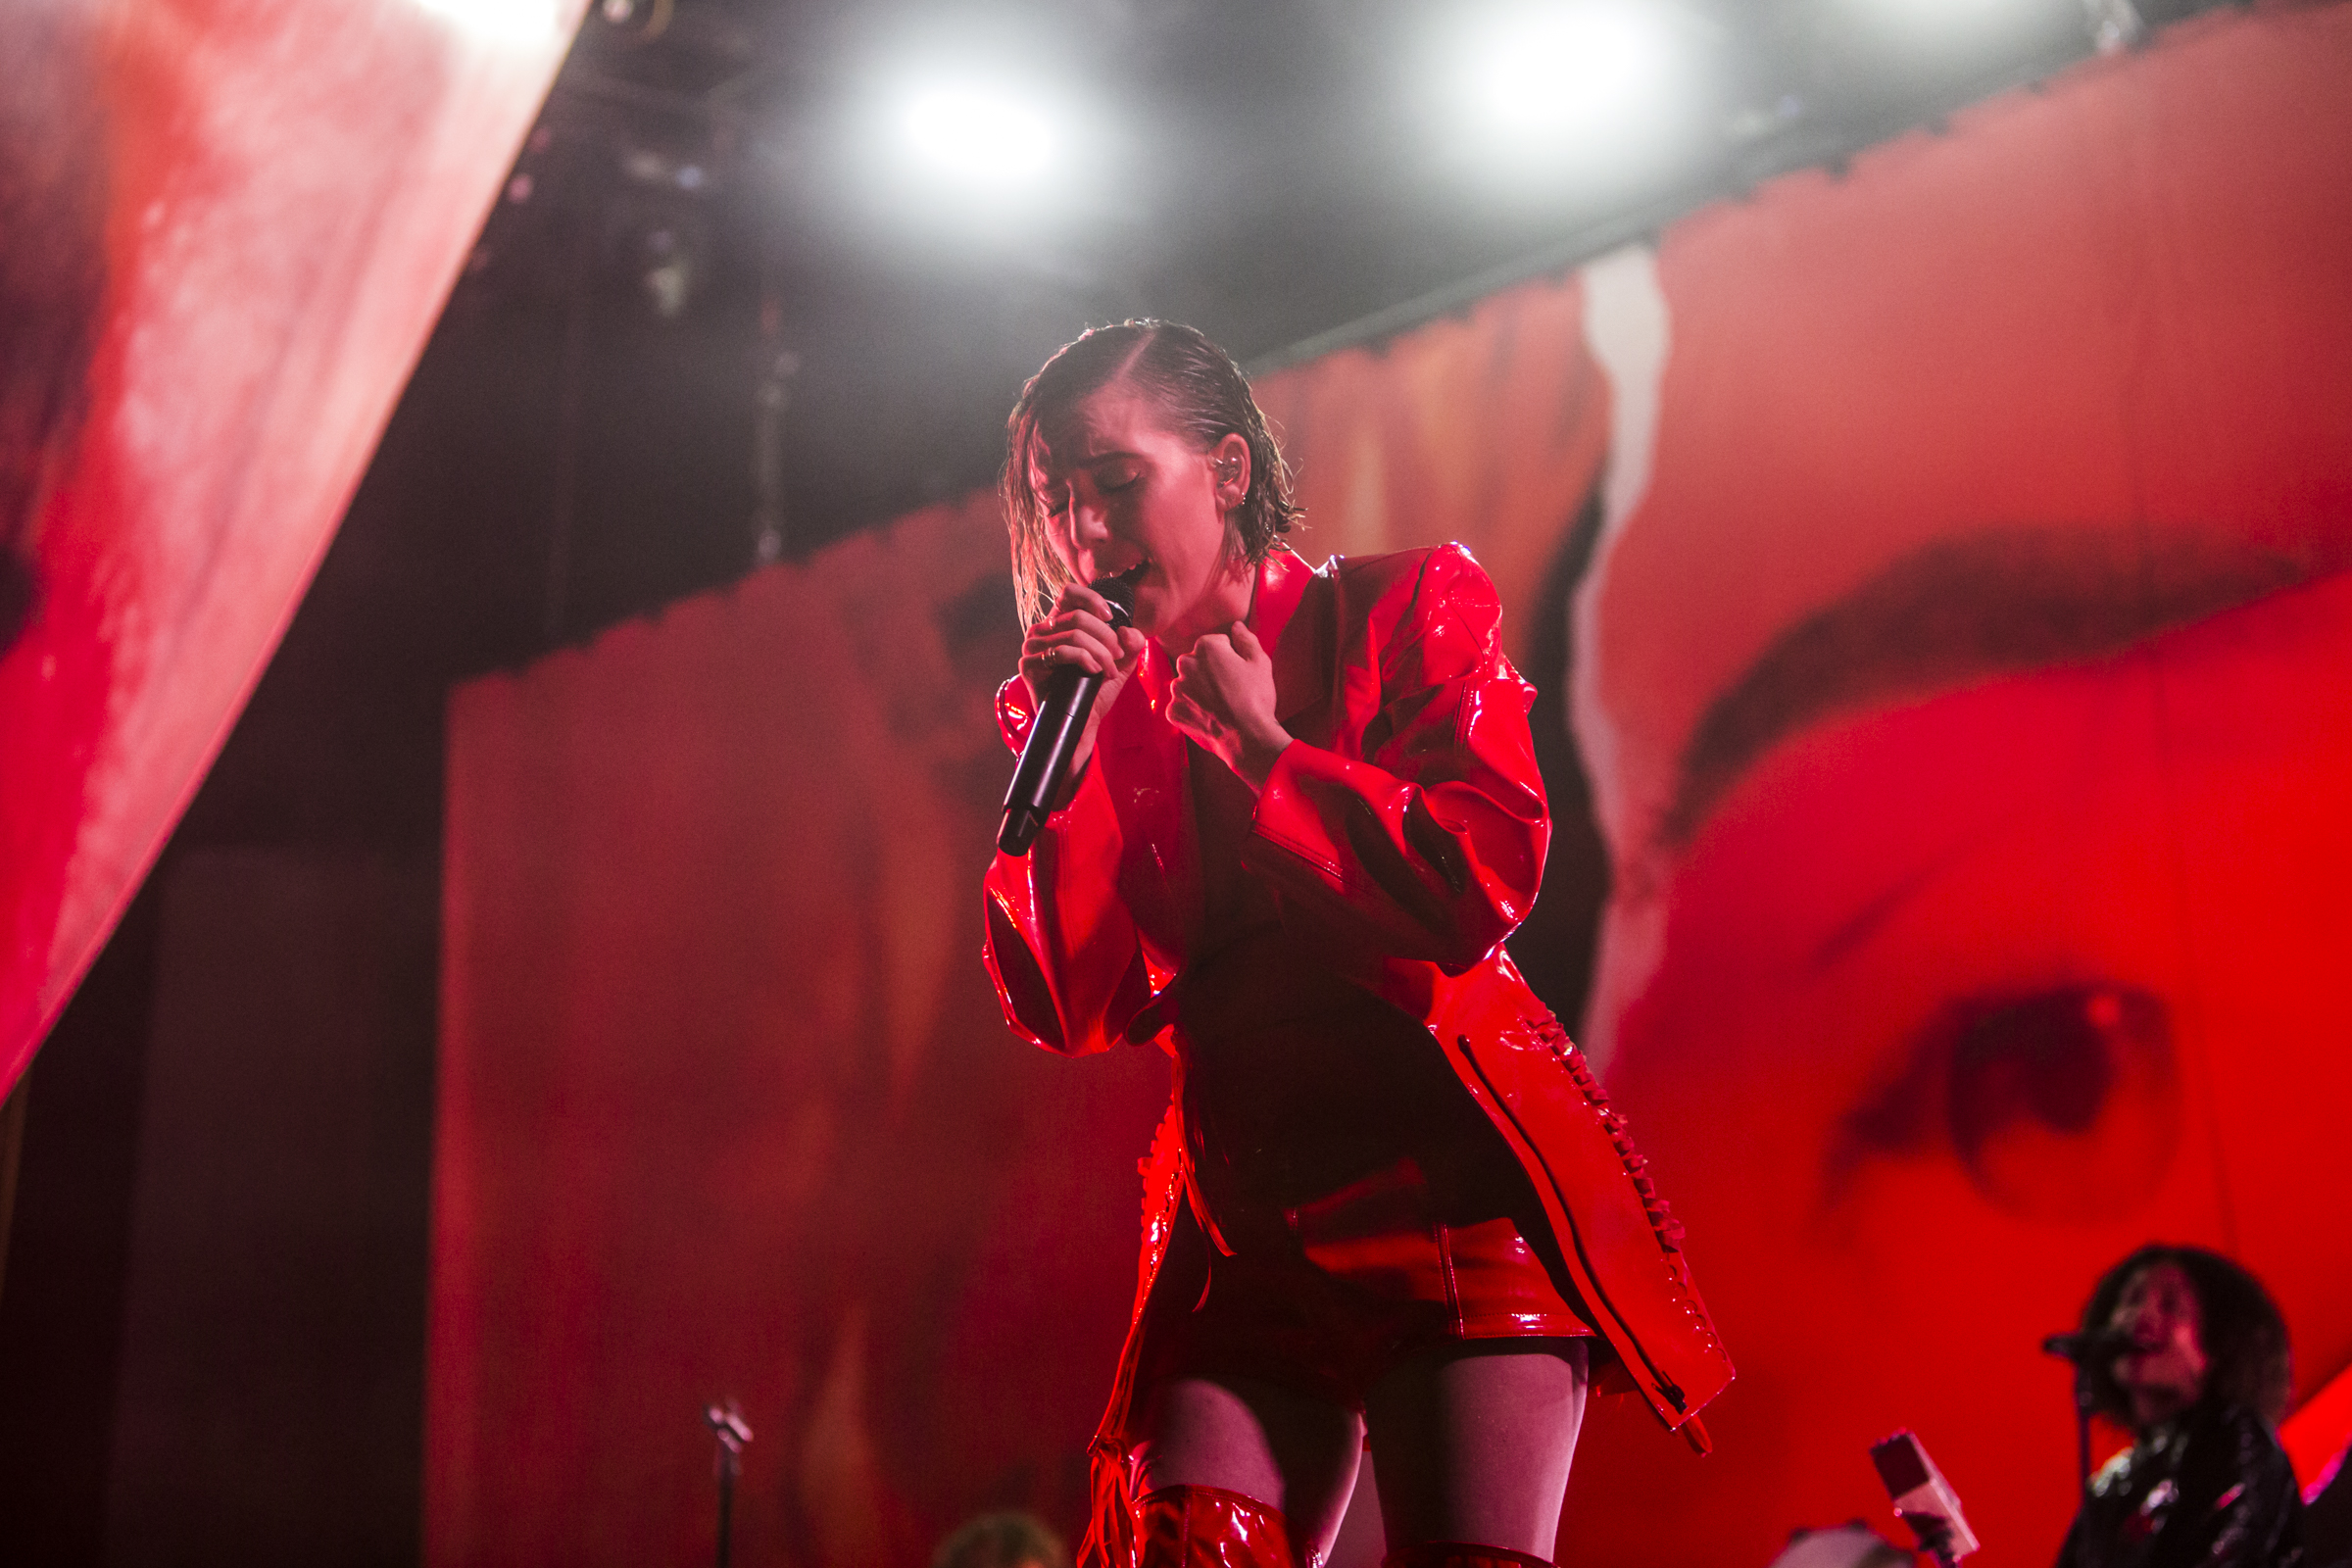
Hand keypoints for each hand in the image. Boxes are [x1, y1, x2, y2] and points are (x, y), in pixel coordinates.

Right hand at [1020, 582, 1145, 772]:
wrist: (1082, 723)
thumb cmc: (1095, 690)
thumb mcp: (1120, 663)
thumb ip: (1130, 644)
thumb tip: (1128, 631)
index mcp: (1059, 622)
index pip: (1069, 593)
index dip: (1092, 599)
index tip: (1110, 618)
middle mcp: (1042, 630)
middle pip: (1077, 616)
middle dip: (1106, 637)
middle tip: (1117, 657)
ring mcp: (1032, 647)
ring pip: (1073, 634)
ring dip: (1099, 653)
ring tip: (1108, 670)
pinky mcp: (1029, 666)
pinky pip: (1061, 652)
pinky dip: (1084, 659)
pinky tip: (1094, 671)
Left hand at [1170, 620, 1291, 790]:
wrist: (1246, 737)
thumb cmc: (1255, 697)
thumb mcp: (1260, 661)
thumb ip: (1246, 639)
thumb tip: (1236, 626)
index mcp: (1206, 647)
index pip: (1216, 643)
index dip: (1231, 657)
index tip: (1239, 672)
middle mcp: (1185, 664)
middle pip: (1198, 662)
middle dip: (1210, 671)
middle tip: (1230, 689)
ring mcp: (1177, 690)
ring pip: (1188, 683)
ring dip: (1200, 690)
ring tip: (1221, 704)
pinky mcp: (1173, 711)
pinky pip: (1182, 705)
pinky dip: (1193, 710)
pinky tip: (1210, 716)